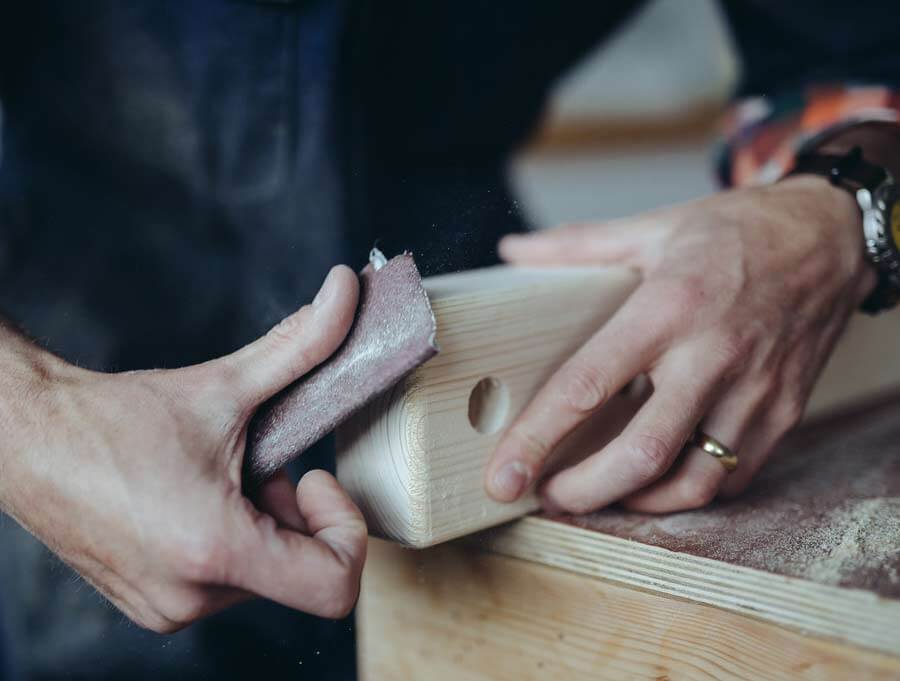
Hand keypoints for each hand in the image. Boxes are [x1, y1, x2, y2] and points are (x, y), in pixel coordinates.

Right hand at [0, 266, 365, 631]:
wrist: (27, 439)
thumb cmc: (114, 419)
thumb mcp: (225, 384)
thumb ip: (302, 342)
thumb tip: (347, 288)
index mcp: (215, 549)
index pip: (333, 587)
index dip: (344, 527)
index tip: (314, 476)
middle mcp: (191, 597)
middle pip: (300, 572)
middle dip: (297, 514)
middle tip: (262, 465)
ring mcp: (168, 609)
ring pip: (264, 577)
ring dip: (264, 525)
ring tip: (222, 477)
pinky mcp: (153, 606)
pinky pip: (225, 584)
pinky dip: (233, 541)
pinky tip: (199, 498)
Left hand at [485, 177, 875, 513]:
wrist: (830, 236)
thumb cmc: (736, 232)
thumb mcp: (652, 227)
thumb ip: (576, 245)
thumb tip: (512, 250)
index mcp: (668, 309)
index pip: (588, 386)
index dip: (538, 437)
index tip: (503, 475)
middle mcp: (712, 357)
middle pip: (640, 454)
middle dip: (583, 492)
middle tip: (547, 497)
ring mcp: (755, 391)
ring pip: (693, 481)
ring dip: (635, 501)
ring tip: (597, 493)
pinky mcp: (784, 412)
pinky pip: (733, 476)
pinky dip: (687, 490)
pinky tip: (656, 479)